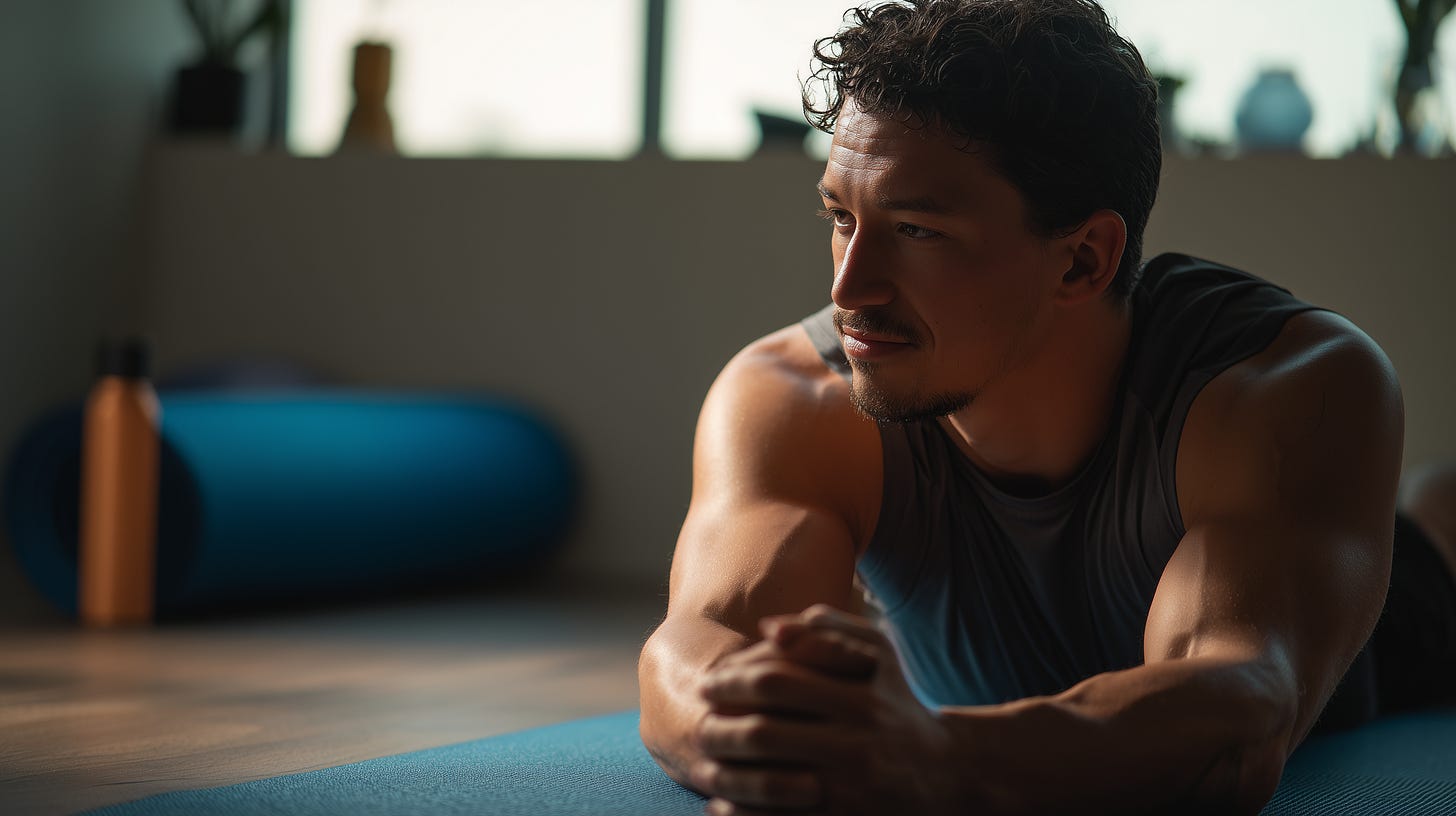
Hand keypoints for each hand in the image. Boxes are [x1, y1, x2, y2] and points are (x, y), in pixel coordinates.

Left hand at [692, 605, 960, 814]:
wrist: (949, 774)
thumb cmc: (897, 702)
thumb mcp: (878, 654)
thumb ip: (827, 630)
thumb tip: (769, 629)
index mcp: (858, 698)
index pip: (776, 681)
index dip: (731, 679)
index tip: (708, 682)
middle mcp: (855, 744)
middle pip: (765, 733)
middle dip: (720, 727)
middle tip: (698, 723)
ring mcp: (850, 791)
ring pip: (767, 783)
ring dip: (725, 773)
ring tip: (703, 762)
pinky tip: (721, 806)